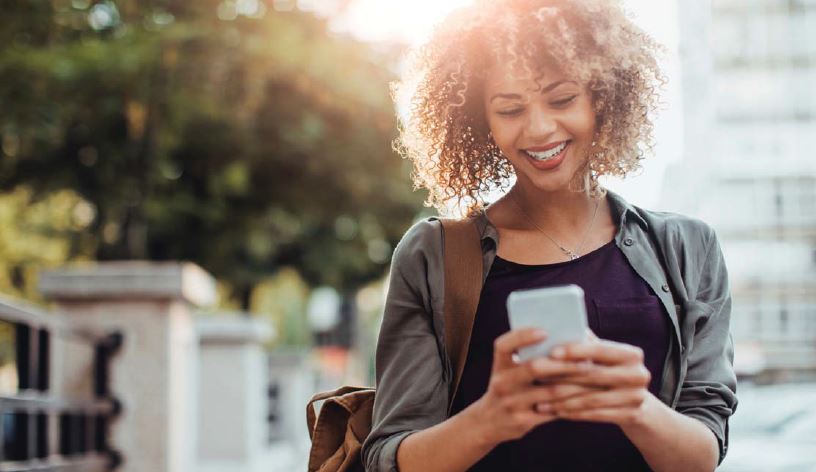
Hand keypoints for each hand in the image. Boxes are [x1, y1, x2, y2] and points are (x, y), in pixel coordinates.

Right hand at [467, 328, 599, 445]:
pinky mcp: (523, 420)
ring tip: (593, 378)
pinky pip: (553, 410)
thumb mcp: (508, 370)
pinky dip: (572, 402)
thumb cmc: (509, 387)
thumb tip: (565, 338)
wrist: (490, 421)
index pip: (505, 345)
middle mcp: (502, 382)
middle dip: (564, 363)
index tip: (545, 331)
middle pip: (534, 367)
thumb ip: (527, 355)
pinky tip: (586, 396)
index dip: (523, 336)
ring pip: (550, 391)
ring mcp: (512, 403)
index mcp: (499, 364)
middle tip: (587, 360)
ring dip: (576, 384)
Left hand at [541, 332, 652, 426]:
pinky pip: (595, 415)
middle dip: (563, 376)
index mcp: (632, 354)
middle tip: (538, 377)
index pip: (600, 350)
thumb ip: (585, 343)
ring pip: (592, 399)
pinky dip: (573, 413)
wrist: (636, 402)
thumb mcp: (603, 356)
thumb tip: (556, 326)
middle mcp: (639, 374)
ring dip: (563, 400)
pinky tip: (555, 411)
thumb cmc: (609, 371)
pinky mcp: (631, 416)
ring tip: (541, 400)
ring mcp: (637, 397)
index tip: (552, 352)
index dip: (575, 351)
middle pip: (594, 376)